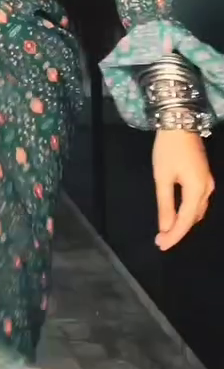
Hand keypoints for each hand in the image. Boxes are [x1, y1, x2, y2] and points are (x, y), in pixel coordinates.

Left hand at [152, 130, 214, 250]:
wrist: (180, 122)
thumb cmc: (168, 149)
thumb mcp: (162, 177)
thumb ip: (165, 204)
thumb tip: (165, 227)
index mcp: (197, 190)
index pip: (185, 221)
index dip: (174, 236)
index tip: (161, 246)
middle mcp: (207, 189)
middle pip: (194, 218)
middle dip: (178, 231)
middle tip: (161, 241)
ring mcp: (208, 183)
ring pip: (197, 211)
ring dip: (184, 222)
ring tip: (167, 232)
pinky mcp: (204, 177)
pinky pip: (198, 202)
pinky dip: (187, 212)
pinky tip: (178, 215)